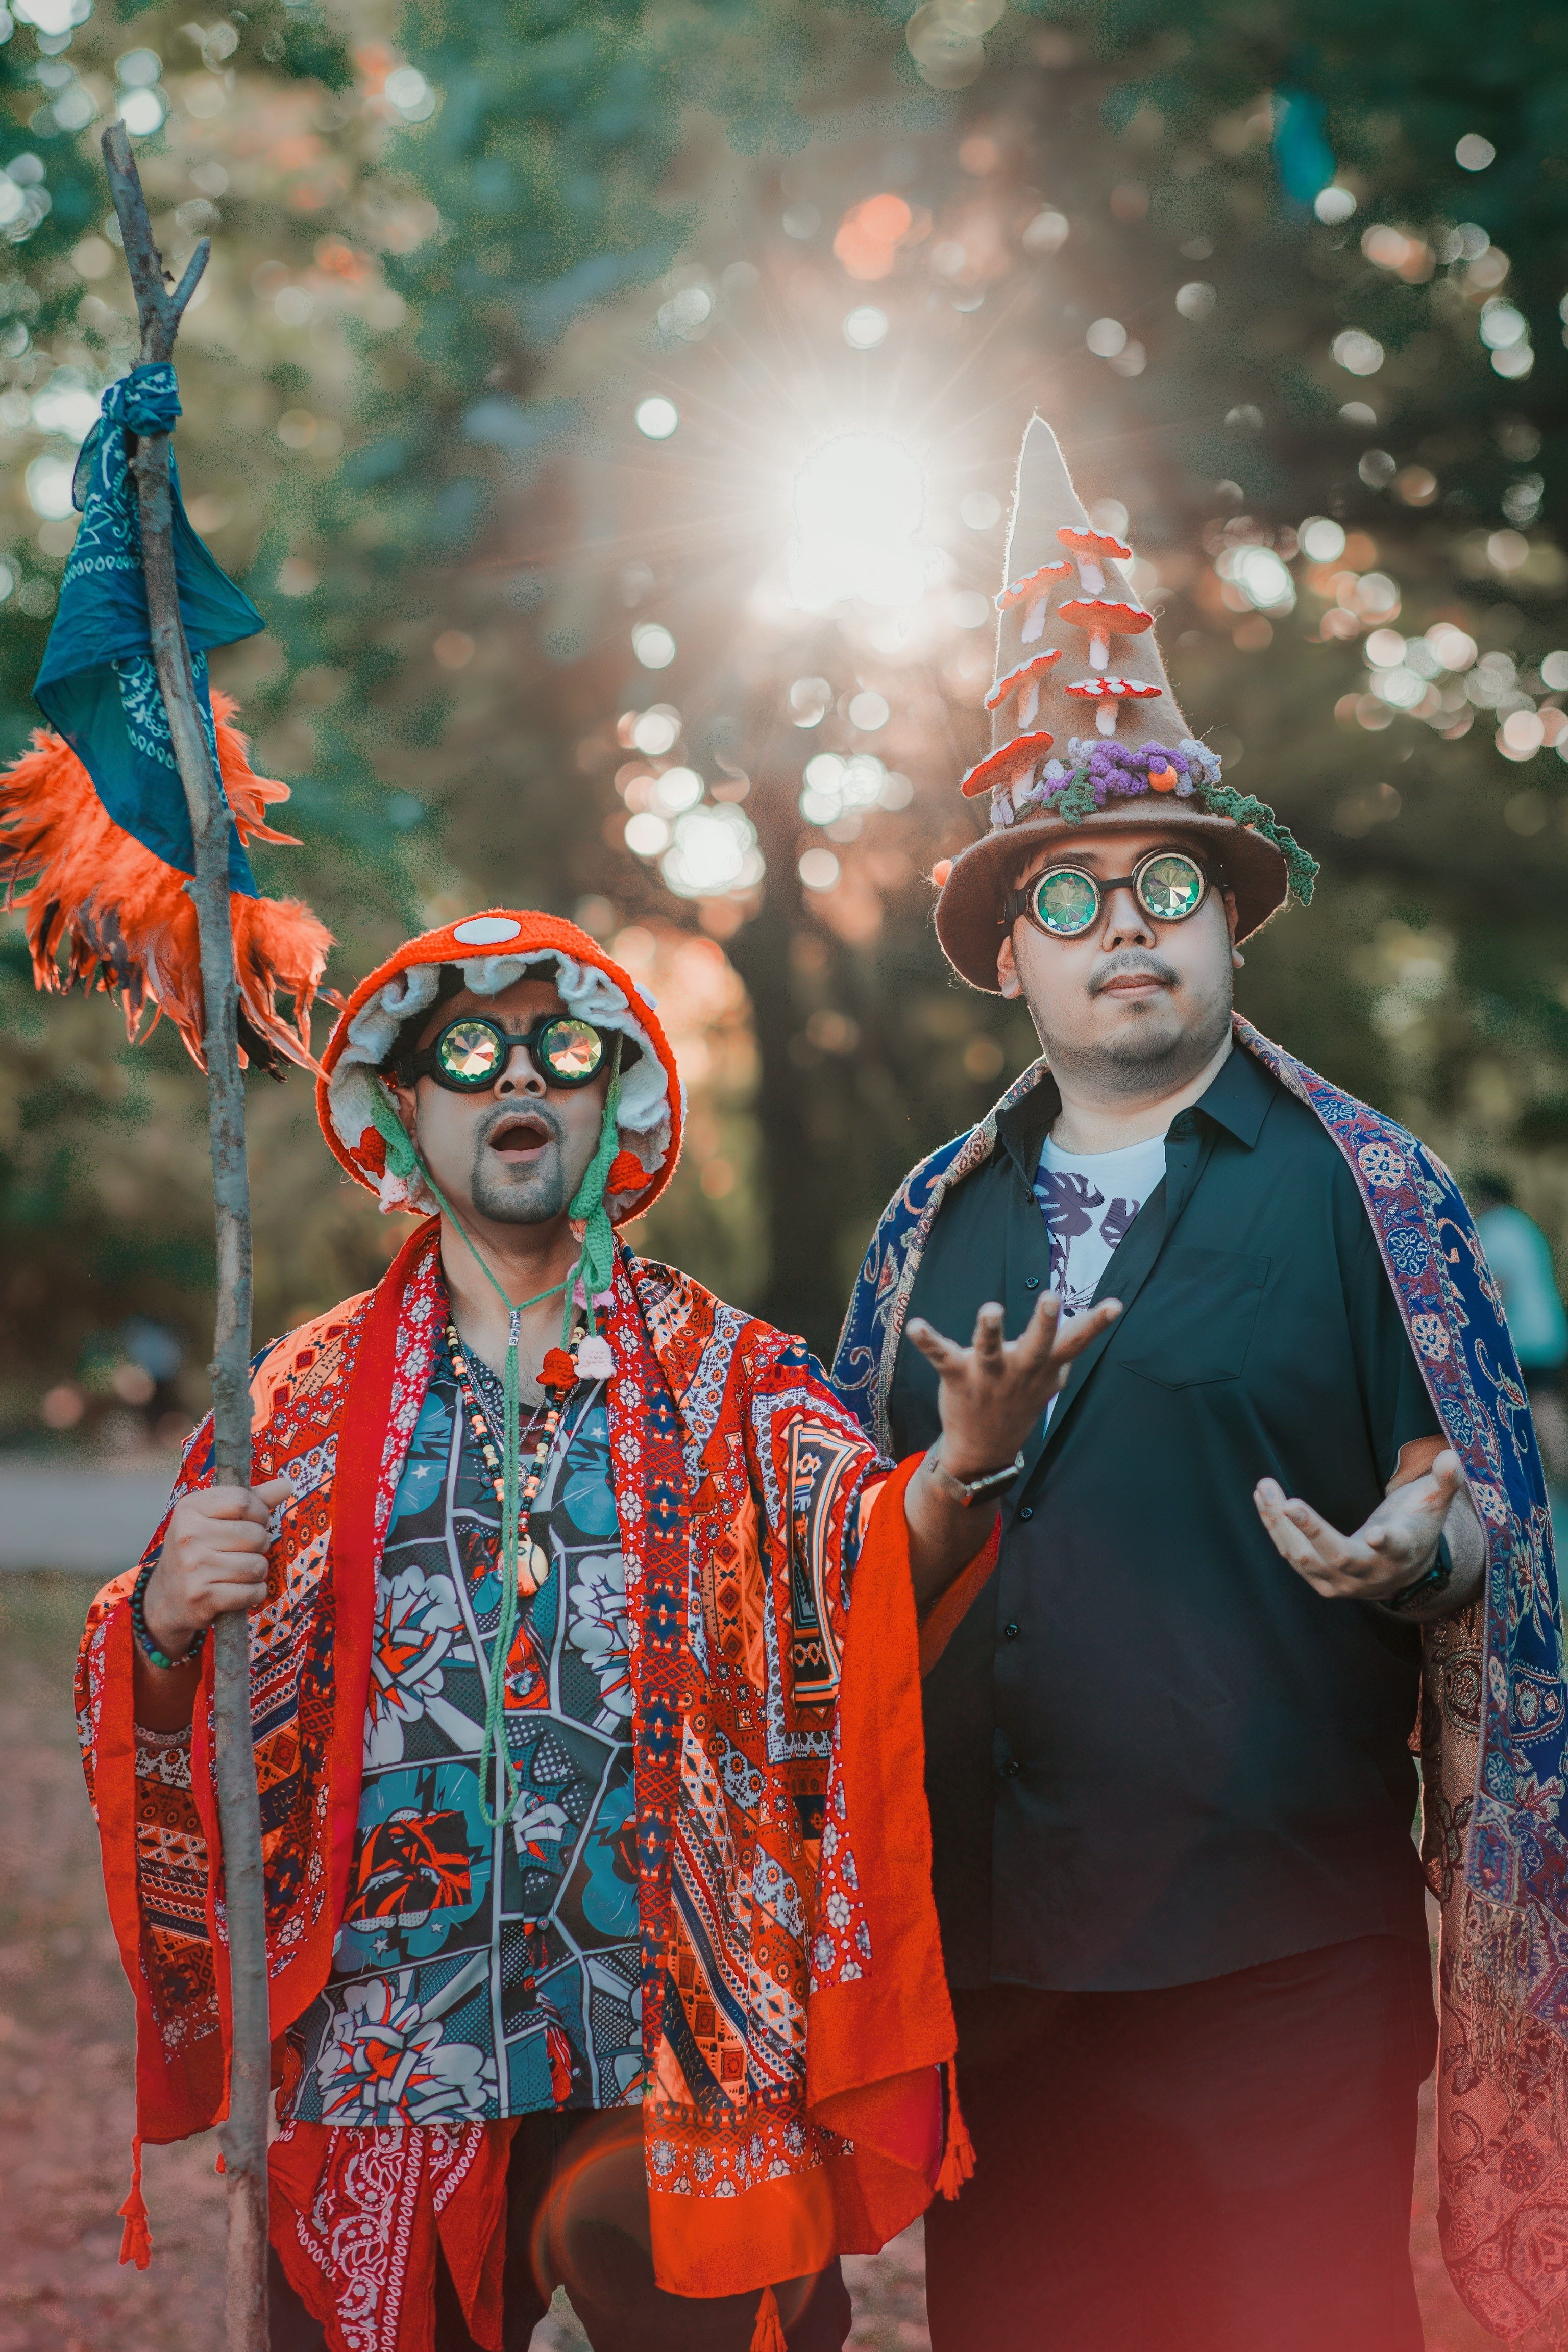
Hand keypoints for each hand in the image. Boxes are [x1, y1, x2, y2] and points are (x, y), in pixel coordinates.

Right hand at [141, 1478, 291, 1661]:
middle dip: (260, 1545)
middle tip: (243, 1551)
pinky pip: (252, 1592)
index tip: (255, 1522)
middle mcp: (188, 1535)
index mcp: (190, 1508)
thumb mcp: (214, 1517)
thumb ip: (252, 1500)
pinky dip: (253, 1593)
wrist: (166, 1598)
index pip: (244, 1501)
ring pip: (257, 1565)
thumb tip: (286, 1484)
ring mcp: (194, 1568)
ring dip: (257, 1571)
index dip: (260, 1513)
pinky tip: (237, 1590)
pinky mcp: (202, 1597)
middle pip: (256, 1535)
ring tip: (238, 1572)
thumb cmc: (197, 1551)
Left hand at [908, 1292, 1121, 1481]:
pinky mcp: (957, 1376)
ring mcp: (988, 1375)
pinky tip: (915, 1326)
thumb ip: (1063, 1356)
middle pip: (1037, 1345)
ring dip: (990, 1329)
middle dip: (1046, 1323)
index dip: (1097, 1323)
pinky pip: (941, 1355)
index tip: (1116, 1305)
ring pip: (990, 1349)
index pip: (1076, 1343)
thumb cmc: (1018, 1404)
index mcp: (1044, 1368)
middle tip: (1053, 1298)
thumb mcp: (1048, 1383)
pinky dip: (927, 1340)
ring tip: (991, 1310)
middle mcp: (1019, 1370)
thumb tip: (1084, 1328)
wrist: (984, 1451)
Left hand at [1253, 1450, 1464, 1604]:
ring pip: (1305, 1558)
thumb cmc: (1415, 1528)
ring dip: (1281, 1524)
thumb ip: (1444, 1481)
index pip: (1396, 1547)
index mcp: (1403, 1551)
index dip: (1387, 1542)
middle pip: (1339, 1556)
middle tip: (1289, 1503)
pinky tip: (1264, 1500)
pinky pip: (1292, 1555)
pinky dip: (1276, 1528)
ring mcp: (1343, 1582)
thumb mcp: (1433, 1504)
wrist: (1402, 1573)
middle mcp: (1371, 1572)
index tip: (1376, 1535)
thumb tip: (1452, 1455)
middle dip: (1313, 1531)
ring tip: (1265, 1488)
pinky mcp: (1321, 1582)